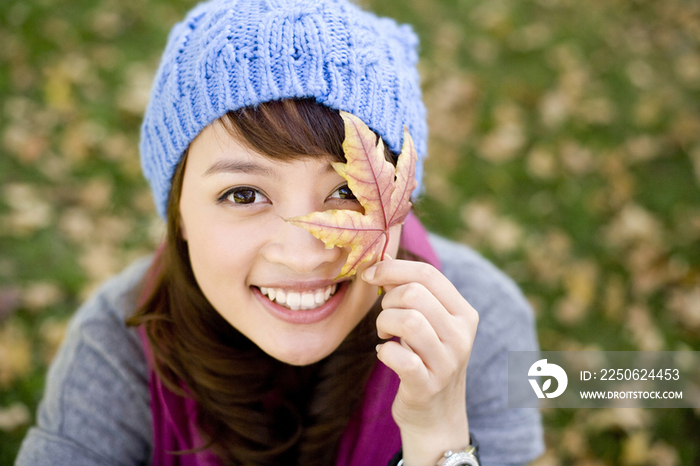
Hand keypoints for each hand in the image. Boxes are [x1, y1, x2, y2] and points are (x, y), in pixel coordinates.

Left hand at [362, 257, 478, 465]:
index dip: (392, 268)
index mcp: (464, 313)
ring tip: (385, 334)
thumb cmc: (425, 359)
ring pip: (407, 320)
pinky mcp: (427, 386)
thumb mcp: (429, 323)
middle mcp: (461, 335)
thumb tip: (383, 259)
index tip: (370, 275)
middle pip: (413, 294)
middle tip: (384, 317)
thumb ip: (412, 291)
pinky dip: (384, 352)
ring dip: (384, 323)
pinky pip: (399, 356)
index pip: (428, 274)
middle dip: (387, 300)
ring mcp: (447, 362)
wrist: (436, 416)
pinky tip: (385, 354)